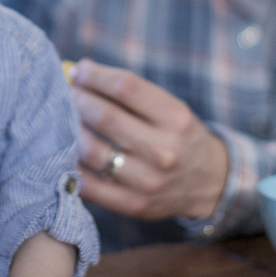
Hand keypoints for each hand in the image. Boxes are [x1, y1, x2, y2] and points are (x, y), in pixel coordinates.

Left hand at [69, 59, 227, 220]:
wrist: (210, 183)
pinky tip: (68, 151)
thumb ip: (130, 93)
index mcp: (175, 117)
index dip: (95, 76)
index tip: (78, 70)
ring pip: (92, 151)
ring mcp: (148, 181)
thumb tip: (79, 73)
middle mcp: (164, 150)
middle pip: (105, 117)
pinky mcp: (134, 205)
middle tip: (66, 94)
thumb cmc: (179, 136)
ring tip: (64, 120)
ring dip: (71, 130)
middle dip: (78, 100)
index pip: (125, 87)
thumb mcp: (170, 109)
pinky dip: (71, 165)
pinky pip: (89, 185)